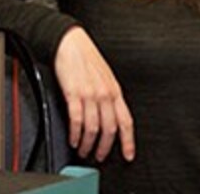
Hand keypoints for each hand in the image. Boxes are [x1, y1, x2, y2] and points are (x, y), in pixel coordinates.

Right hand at [54, 26, 134, 161]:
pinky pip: (76, 120)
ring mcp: (90, 94)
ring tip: (84, 150)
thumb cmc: (87, 58)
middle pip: (110, 128)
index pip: (126, 120)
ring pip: (93, 128)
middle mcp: (105, 93)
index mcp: (115, 90)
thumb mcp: (106, 77)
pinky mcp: (74, 93)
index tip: (128, 154)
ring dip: (88, 144)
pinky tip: (74, 139)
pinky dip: (75, 134)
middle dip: (105, 147)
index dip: (129, 140)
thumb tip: (110, 117)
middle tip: (99, 156)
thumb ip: (109, 96)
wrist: (71, 42)